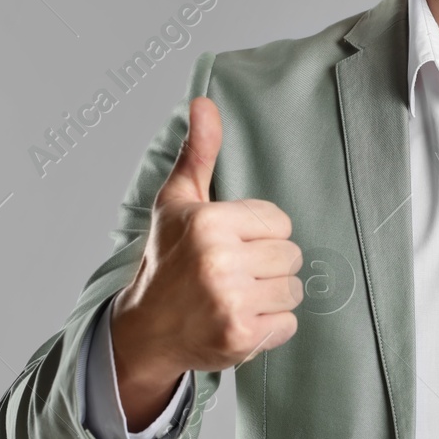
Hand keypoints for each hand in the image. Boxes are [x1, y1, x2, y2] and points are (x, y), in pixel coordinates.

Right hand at [110, 96, 301, 425]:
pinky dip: (270, 326)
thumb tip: (203, 102)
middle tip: (233, 273)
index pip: (280, 221)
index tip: (231, 244)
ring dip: (271, 296)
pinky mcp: (242, 337)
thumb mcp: (178, 201)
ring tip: (236, 296)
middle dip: (267, 265)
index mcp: (210, 223)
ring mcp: (231, 302)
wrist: (145, 330)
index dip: (260, 233)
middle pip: (290, 255)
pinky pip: (289, 323)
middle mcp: (220, 262)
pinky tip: (239, 320)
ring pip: (293, 289)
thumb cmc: (167, 259)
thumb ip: (199, 153)